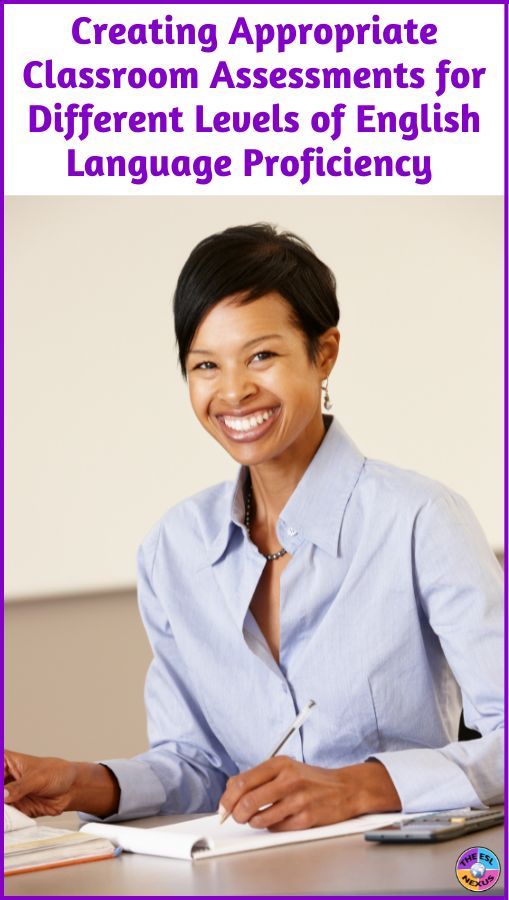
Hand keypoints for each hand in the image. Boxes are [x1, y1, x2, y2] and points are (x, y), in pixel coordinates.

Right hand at [4, 750, 78, 816]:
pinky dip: (4, 820)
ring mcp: (7, 795)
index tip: (2, 790)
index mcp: (7, 762)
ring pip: (0, 804)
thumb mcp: (38, 778)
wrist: (70, 790)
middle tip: (4, 800)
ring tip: (7, 810)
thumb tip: (3, 795)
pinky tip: (6, 822)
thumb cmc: (56, 773)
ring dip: (1, 810)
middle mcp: (4, 779)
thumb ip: (20, 787)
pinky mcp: (13, 809)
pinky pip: (4, 816)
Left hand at [219, 757, 400, 830]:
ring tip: (259, 818)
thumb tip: (230, 791)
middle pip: (247, 801)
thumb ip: (259, 777)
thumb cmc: (310, 780)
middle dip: (236, 815)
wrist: (345, 788)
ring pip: (259, 818)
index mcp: (279, 763)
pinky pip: (277, 828)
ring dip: (254, 822)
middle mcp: (288, 779)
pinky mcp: (306, 818)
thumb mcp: (285, 768)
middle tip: (237, 818)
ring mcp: (298, 799)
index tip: (223, 809)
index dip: (227, 799)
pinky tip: (279, 819)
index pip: (242, 782)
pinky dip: (272, 826)